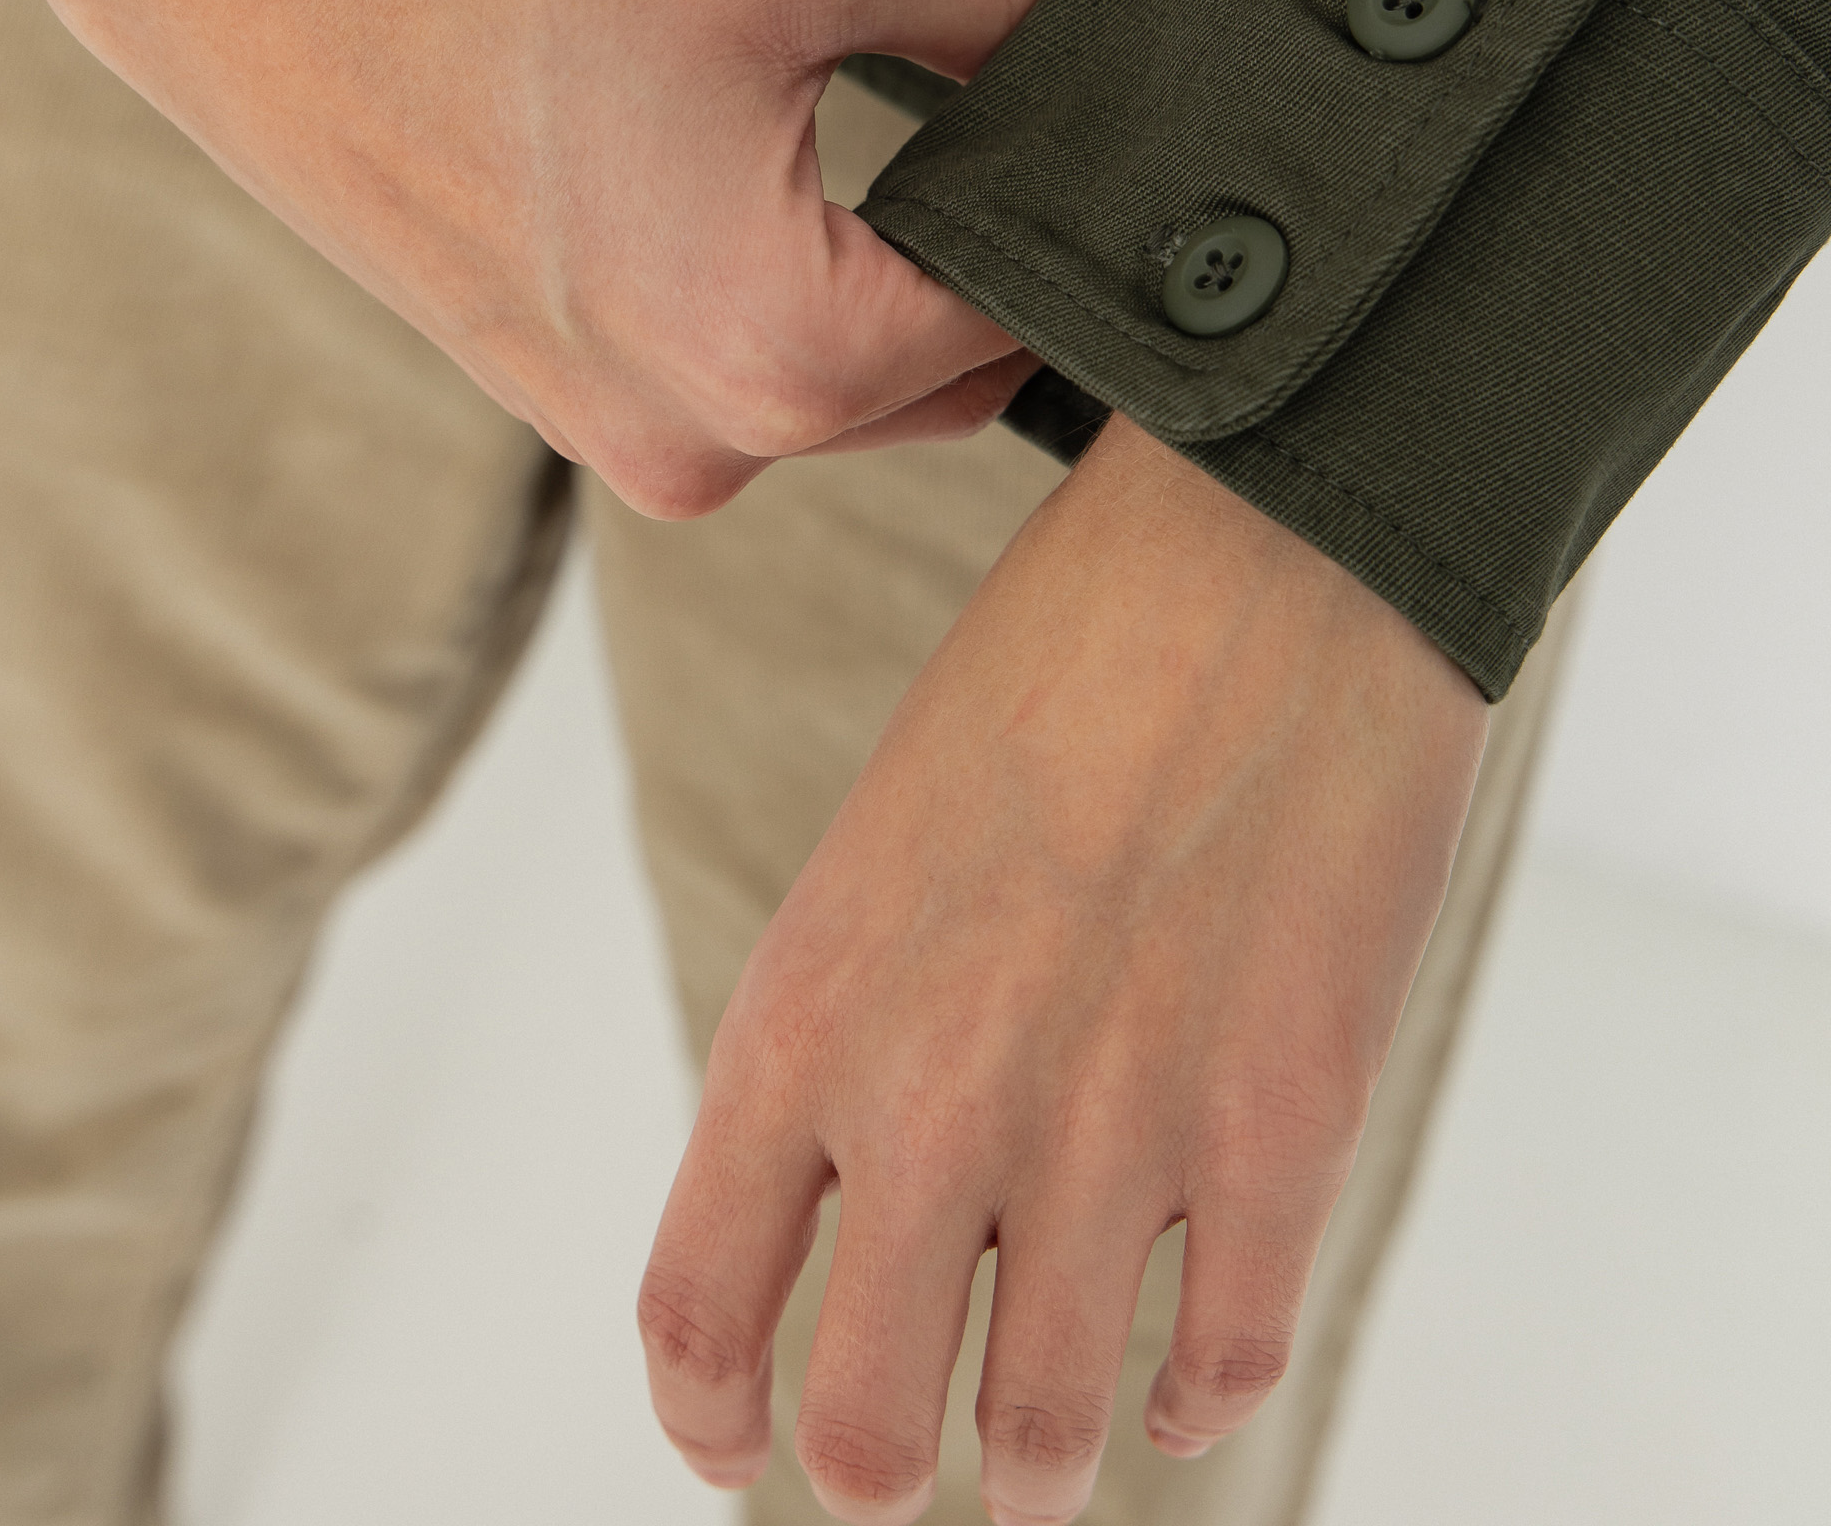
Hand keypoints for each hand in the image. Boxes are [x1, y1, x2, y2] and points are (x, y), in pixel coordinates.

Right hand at [0, 0, 1049, 511]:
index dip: (1060, 217)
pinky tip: (705, 146)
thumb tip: (1069, 39)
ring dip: (854, 266)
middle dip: (958, 255)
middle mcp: (695, 442)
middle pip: (934, 379)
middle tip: (943, 92)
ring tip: (788, 104)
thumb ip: (996, 6)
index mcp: (782, 359)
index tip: (1064, 129)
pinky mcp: (544, 390)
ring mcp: (604, 432)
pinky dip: (749, 275)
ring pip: (826, 378)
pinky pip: (714, 360)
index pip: (1018, 327)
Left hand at [640, 417, 1486, 1522]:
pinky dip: (1196, 1395)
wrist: (1258, 550)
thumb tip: (866, 1209)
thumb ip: (855, 1033)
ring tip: (1051, 1438)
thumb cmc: (1062, 667)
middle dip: (875, 1475)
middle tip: (913, 1455)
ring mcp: (1115, 1131)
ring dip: (1039, 1464)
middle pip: (862, 1436)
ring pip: (1042, 1443)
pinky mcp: (1284, 1131)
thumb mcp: (884, 844)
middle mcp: (938, 1100)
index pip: (698, 1312)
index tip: (738, 1445)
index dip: (708, 1421)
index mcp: (807, 1011)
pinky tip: (1186, 1359)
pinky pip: (1221, 1371)